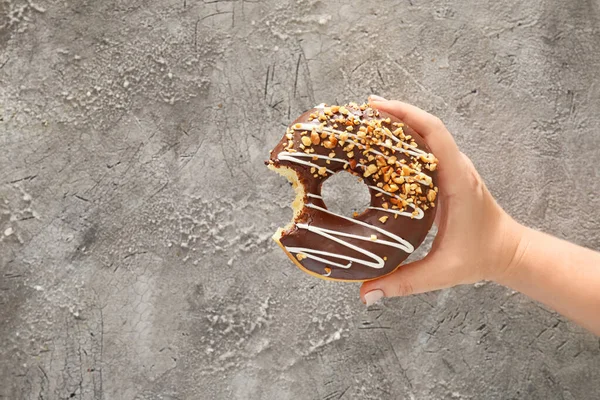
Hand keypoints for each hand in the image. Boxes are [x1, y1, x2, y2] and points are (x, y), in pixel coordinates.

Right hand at [361, 96, 524, 304]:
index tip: (377, 107)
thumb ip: (402, 283)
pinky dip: (406, 137)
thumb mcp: (440, 272)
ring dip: (400, 122)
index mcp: (456, 181)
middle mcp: (456, 167)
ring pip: (427, 133)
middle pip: (426, 125)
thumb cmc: (481, 257)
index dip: (405, 115)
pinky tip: (384, 144)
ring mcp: (453, 168)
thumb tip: (365, 294)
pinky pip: (427, 147)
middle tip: (360, 111)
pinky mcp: (448, 173)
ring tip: (367, 120)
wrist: (508, 252)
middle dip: (394, 113)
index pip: (433, 134)